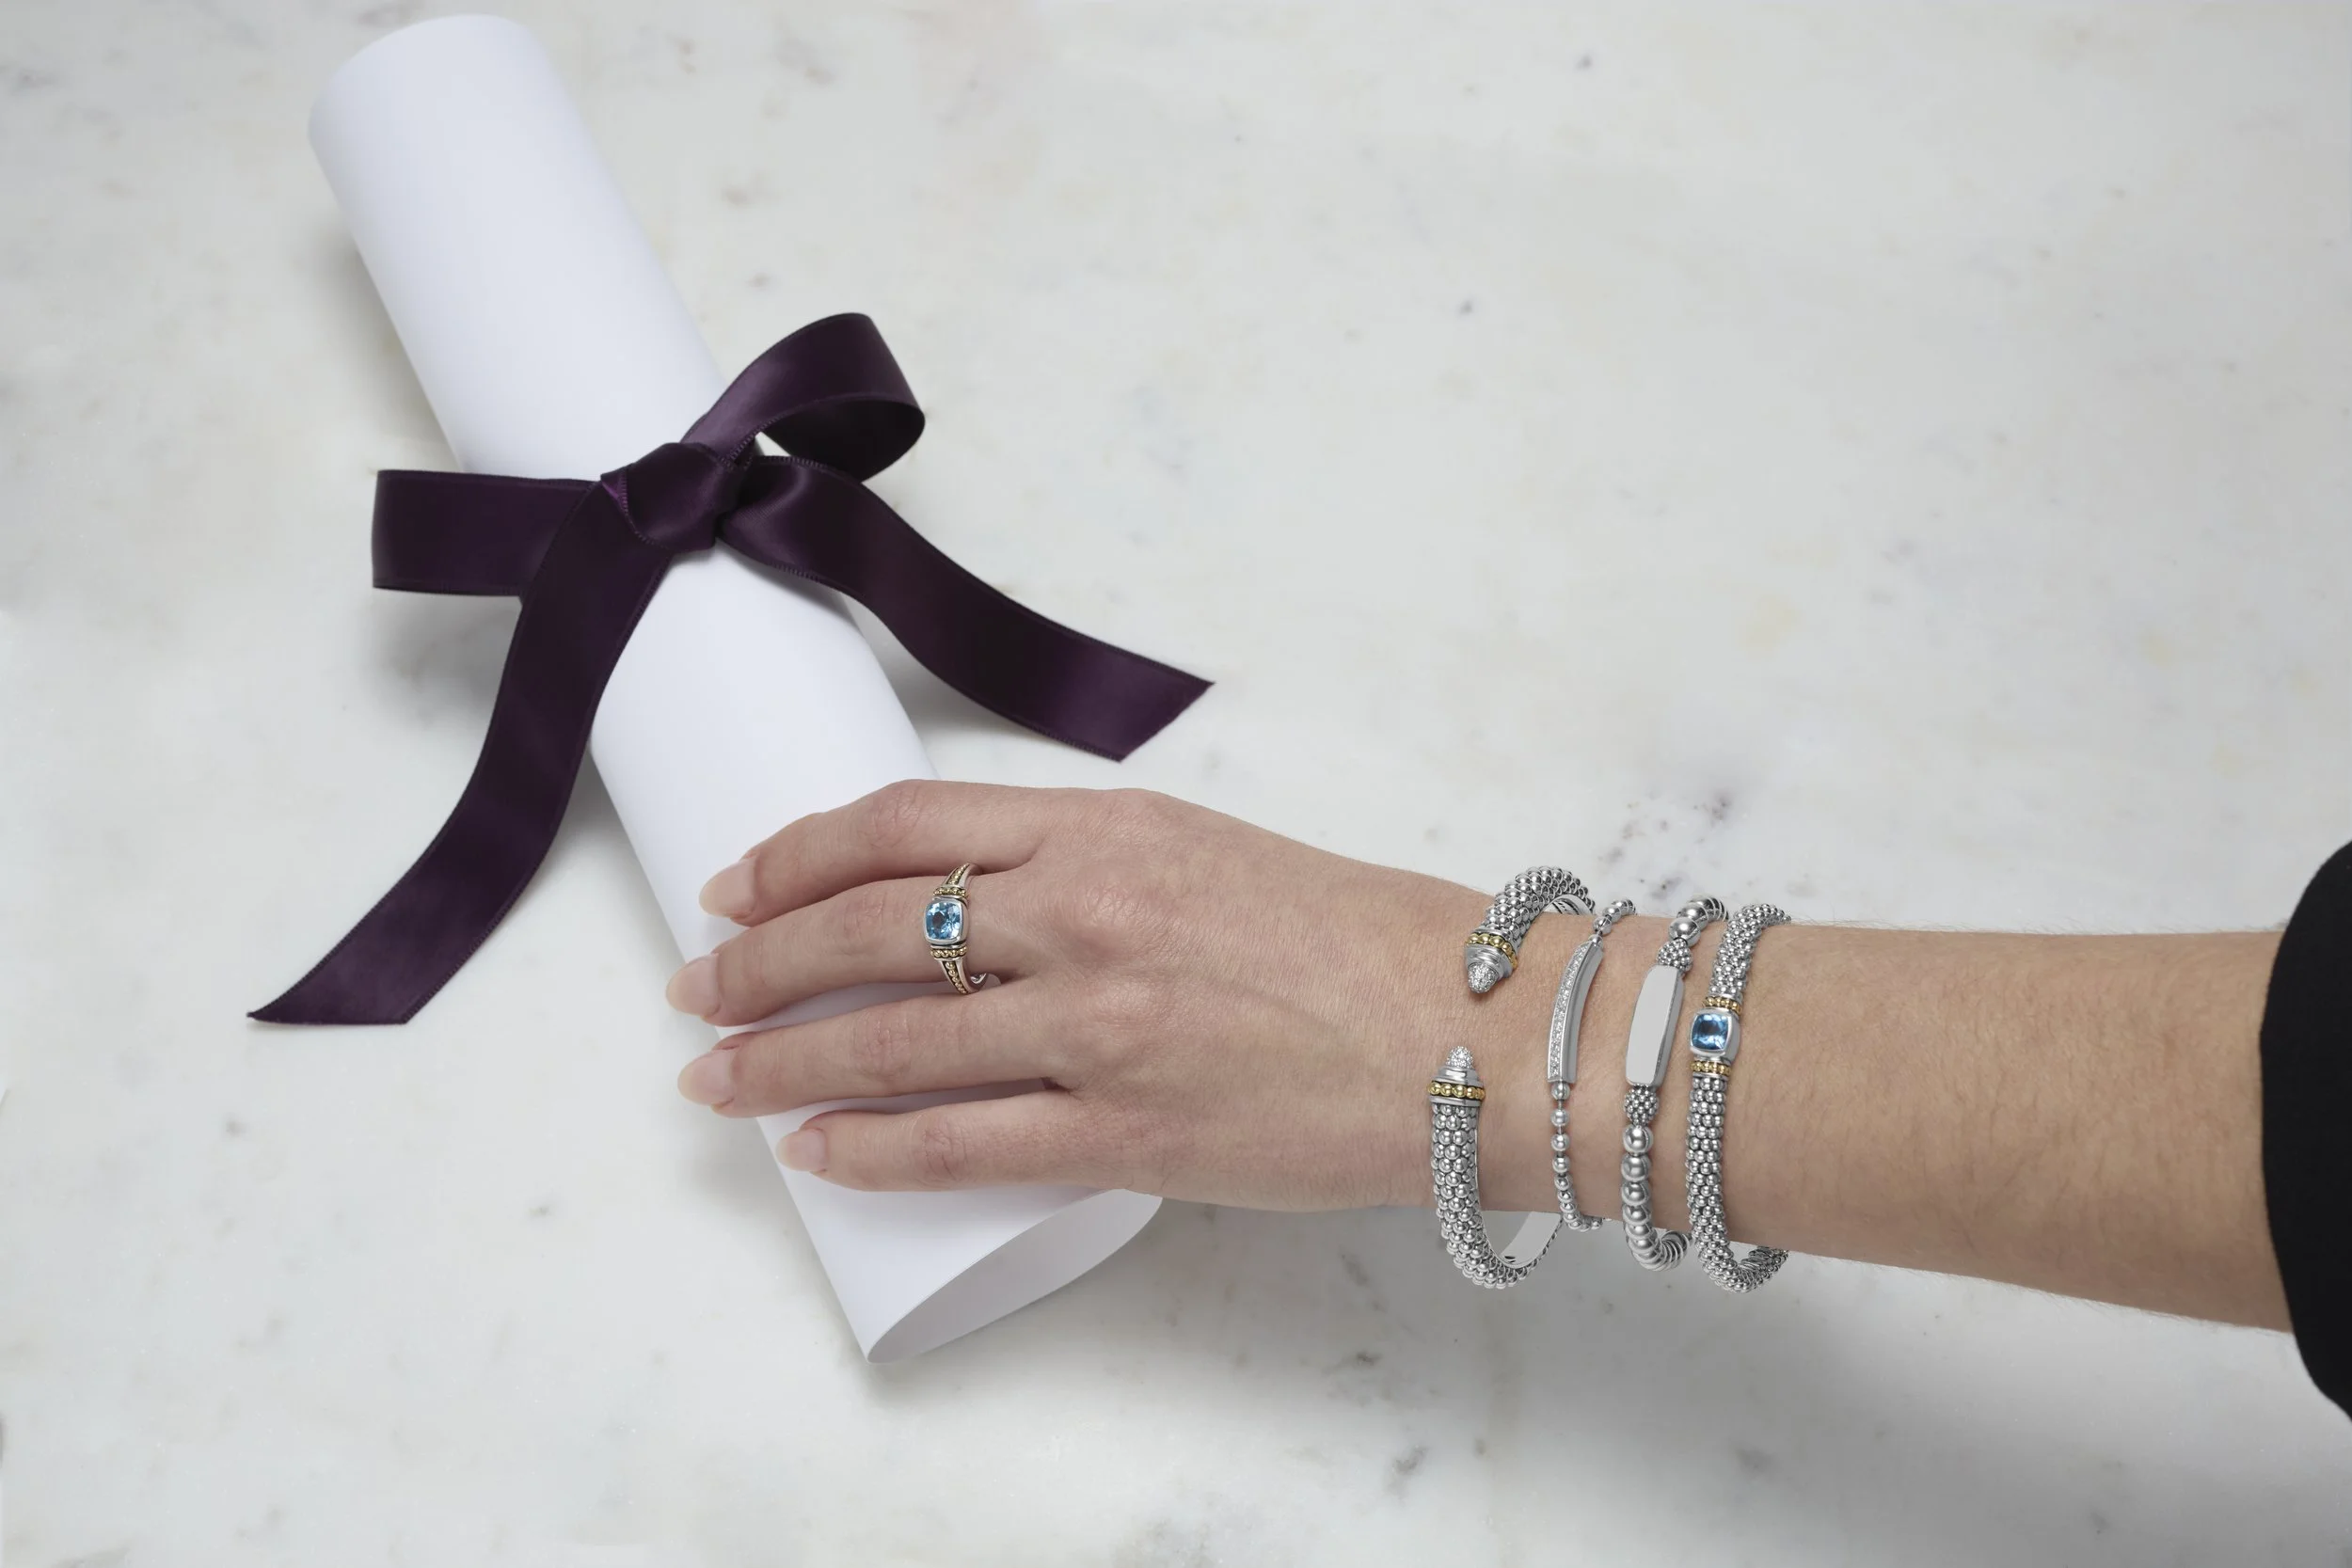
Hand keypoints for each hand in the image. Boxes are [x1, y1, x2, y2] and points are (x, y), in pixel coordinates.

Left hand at [663, 781, 1519, 1208]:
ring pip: (891, 1037)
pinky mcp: (1126, 1130)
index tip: (738, 881)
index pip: (906, 823)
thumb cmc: (1360, 941)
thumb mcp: (1210, 851)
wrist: (1476, 1031)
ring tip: (717, 1079)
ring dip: (779, 1059)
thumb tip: (984, 902)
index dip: (797, 853)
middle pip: (868, 925)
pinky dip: (868, 1148)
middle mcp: (1086, 912)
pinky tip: (814, 1150)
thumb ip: (1095, 864)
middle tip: (697, 983)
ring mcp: (1098, 1025)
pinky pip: (958, 1145)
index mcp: (1108, 827)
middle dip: (757, 956)